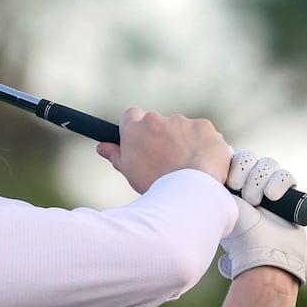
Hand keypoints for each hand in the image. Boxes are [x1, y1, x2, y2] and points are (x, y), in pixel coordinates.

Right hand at [96, 108, 231, 194]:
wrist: (188, 191)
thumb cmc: (155, 185)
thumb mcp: (129, 172)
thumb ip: (115, 155)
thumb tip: (102, 147)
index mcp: (134, 129)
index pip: (131, 115)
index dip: (138, 127)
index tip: (145, 140)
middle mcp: (156, 120)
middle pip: (159, 123)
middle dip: (164, 137)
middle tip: (169, 160)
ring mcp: (181, 121)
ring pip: (183, 129)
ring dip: (186, 142)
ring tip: (189, 167)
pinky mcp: (203, 126)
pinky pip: (204, 133)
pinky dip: (204, 145)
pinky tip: (204, 162)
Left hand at [218, 152, 305, 282]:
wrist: (262, 251)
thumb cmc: (237, 233)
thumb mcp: (220, 205)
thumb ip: (212, 189)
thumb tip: (204, 172)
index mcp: (232, 184)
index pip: (235, 157)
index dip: (234, 165)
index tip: (229, 183)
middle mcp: (251, 183)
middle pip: (251, 158)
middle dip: (245, 172)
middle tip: (242, 194)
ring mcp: (270, 188)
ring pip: (268, 164)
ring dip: (260, 180)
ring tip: (256, 202)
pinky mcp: (290, 195)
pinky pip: (286, 176)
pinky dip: (278, 183)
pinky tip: (271, 197)